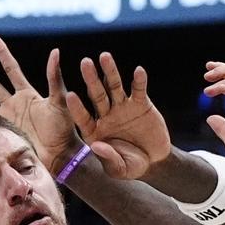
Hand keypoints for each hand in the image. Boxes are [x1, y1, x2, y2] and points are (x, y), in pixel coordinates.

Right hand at [0, 35, 80, 174]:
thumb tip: (55, 51)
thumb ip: (54, 77)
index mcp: (27, 94)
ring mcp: (6, 118)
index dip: (2, 54)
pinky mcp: (3, 132)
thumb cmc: (64, 129)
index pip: (11, 69)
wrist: (60, 155)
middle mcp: (13, 104)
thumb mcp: (60, 100)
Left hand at [66, 52, 170, 179]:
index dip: (77, 107)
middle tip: (85, 63)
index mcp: (95, 131)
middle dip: (91, 79)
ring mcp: (122, 107)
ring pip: (114, 86)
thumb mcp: (120, 168)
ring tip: (104, 56)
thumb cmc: (132, 166)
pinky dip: (139, 81)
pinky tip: (138, 71)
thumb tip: (96, 146)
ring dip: (110, 72)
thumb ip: (108, 158)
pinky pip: (138, 90)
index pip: (83, 117)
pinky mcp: (140, 103)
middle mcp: (106, 115)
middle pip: (96, 95)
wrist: (154, 161)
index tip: (70, 96)